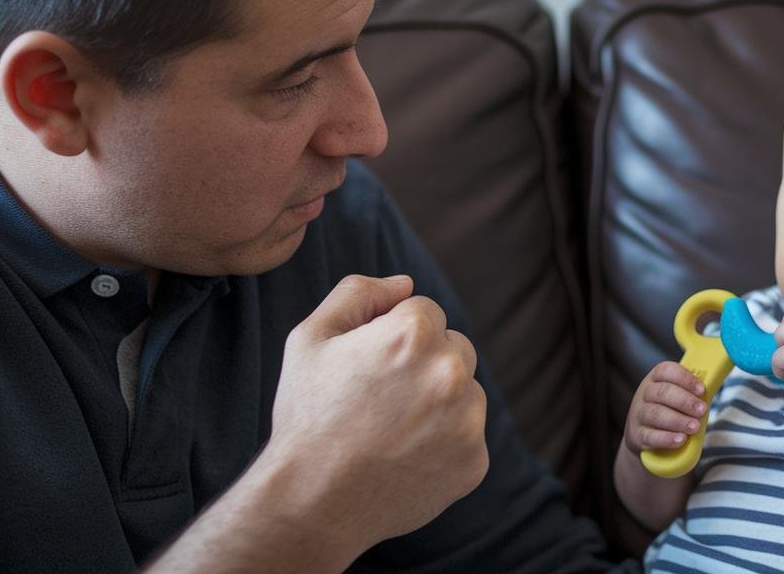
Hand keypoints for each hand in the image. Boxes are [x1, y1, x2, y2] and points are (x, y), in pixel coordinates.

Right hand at [264, 274, 488, 547]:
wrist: (312, 501)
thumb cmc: (308, 416)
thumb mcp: (311, 338)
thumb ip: (359, 293)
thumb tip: (406, 283)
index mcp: (414, 332)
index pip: (425, 311)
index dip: (391, 337)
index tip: (368, 368)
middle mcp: (451, 370)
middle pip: (453, 347)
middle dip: (424, 364)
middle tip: (380, 401)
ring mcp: (468, 418)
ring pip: (466, 391)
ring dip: (440, 403)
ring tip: (391, 431)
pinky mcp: (475, 460)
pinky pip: (468, 436)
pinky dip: (444, 444)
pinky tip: (406, 458)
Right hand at [623, 361, 707, 454]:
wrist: (644, 435)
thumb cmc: (669, 411)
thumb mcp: (677, 396)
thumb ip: (692, 392)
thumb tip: (713, 385)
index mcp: (655, 379)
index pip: (666, 371)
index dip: (685, 378)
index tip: (701, 389)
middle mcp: (644, 394)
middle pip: (662, 392)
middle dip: (685, 401)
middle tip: (702, 410)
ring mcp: (638, 414)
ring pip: (655, 414)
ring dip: (678, 420)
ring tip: (694, 427)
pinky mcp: (637, 435)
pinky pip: (650, 436)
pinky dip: (666, 438)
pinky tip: (680, 440)